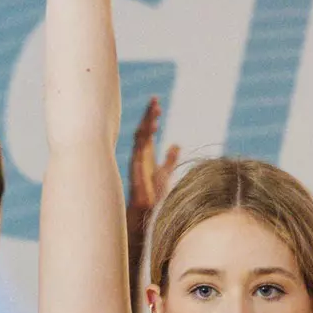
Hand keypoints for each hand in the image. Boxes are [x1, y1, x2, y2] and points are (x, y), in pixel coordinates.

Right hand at [128, 96, 179, 217]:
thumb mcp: (166, 172)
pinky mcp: (136, 168)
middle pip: (142, 130)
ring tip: (155, 108)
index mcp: (146, 154)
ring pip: (140, 136)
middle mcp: (140, 155)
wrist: (148, 212)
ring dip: (147, 121)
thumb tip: (176, 145)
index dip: (151, 118)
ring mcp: (137, 161)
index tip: (157, 105)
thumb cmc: (155, 195)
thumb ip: (170, 159)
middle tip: (155, 100)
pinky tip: (152, 126)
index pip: (147, 132)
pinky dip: (145, 136)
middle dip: (148, 115)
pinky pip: (139, 148)